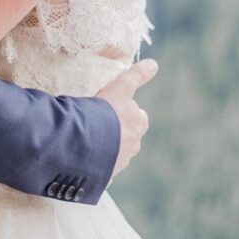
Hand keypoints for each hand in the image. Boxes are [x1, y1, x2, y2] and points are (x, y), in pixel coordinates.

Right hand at [95, 57, 157, 176]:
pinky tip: (84, 158)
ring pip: (117, 152)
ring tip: (89, 139)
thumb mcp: (119, 88)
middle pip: (131, 136)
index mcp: (137, 122)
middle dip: (121, 131)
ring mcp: (120, 160)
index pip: (139, 117)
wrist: (85, 140)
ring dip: (108, 147)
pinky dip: (97, 164)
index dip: (130, 114)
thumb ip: (136, 76)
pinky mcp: (107, 174)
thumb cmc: (102, 110)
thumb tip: (154, 64)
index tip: (119, 114)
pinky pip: (103, 169)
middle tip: (102, 123)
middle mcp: (133, 142)